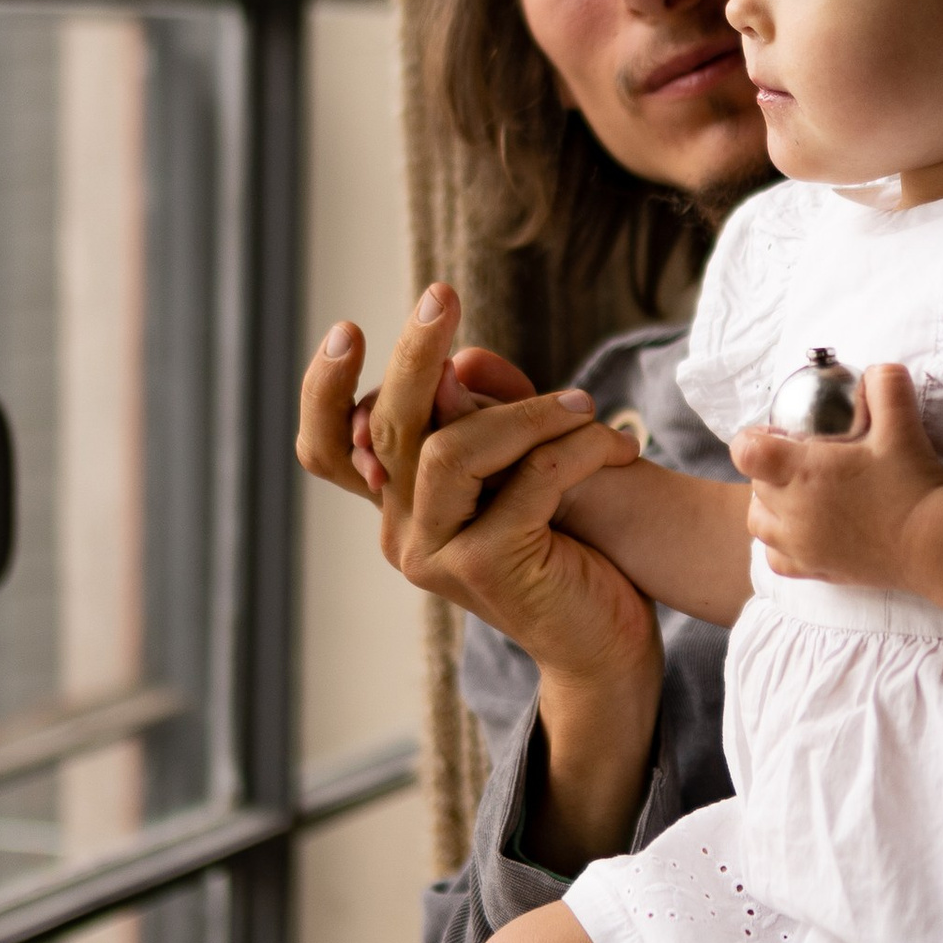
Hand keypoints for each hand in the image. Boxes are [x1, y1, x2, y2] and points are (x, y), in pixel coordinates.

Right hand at [296, 285, 656, 690]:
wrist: (609, 647)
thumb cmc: (571, 551)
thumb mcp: (524, 471)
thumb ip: (489, 422)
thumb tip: (461, 357)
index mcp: (401, 507)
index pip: (329, 447)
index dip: (323, 391)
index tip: (346, 330)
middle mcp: (404, 534)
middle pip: (388, 428)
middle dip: (414, 354)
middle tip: (442, 295)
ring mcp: (437, 555)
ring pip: (452, 450)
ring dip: (526, 411)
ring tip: (584, 402)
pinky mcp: (487, 567)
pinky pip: (529, 477)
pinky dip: (578, 448)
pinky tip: (619, 450)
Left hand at [730, 362, 942, 591]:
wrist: (932, 544)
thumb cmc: (913, 485)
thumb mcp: (902, 426)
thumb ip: (886, 387)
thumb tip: (874, 370)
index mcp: (803, 472)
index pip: (746, 452)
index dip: (753, 438)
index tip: (778, 435)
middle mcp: (792, 511)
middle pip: (755, 485)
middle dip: (770, 469)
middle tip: (802, 460)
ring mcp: (800, 545)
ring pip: (759, 523)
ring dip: (769, 505)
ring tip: (798, 495)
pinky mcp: (814, 570)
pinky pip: (777, 559)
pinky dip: (781, 544)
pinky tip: (802, 531)